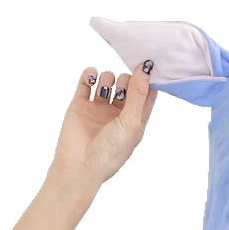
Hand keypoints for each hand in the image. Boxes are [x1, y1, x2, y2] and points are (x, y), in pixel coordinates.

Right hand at [49, 64, 158, 186]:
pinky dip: (89, 74)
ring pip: (107, 79)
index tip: (148, 65)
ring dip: (107, 78)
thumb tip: (146, 67)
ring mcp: (99, 108)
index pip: (146, 94)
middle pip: (126, 83)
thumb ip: (138, 94)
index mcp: (135, 121)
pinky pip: (86, 80)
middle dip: (125, 80)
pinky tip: (91, 79)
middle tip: (120, 90)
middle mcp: (118, 113)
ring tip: (103, 91)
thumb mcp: (132, 122)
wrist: (80, 164)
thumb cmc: (111, 150)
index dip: (148, 80)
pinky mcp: (81, 104)